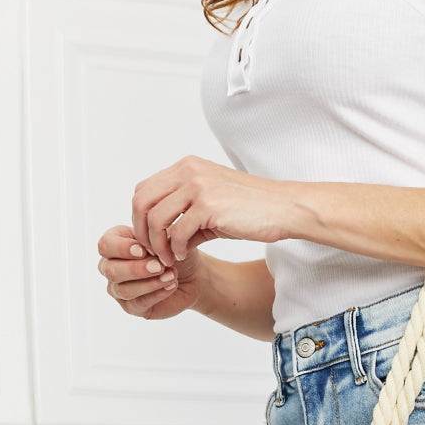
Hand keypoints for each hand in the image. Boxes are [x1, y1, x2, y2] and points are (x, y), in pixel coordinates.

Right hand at [96, 225, 201, 319]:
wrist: (192, 275)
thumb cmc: (172, 252)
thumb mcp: (163, 239)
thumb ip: (151, 239)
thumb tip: (145, 250)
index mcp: (114, 245)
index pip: (105, 246)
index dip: (122, 249)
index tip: (144, 250)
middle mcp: (110, 267)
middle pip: (111, 270)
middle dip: (136, 269)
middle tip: (160, 266)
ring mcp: (118, 289)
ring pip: (124, 290)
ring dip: (150, 283)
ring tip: (171, 275)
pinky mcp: (132, 307)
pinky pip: (139, 303)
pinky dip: (157, 293)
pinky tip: (171, 285)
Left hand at [130, 156, 288, 266]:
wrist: (283, 208)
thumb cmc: (252, 209)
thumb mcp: (213, 204)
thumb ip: (186, 214)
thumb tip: (165, 238)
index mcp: (187, 167)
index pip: (145, 189)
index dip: (141, 216)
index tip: (152, 237)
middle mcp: (188, 172)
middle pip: (142, 201)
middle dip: (142, 231)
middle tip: (153, 251)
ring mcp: (197, 187)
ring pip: (156, 218)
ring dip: (158, 244)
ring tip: (168, 258)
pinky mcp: (208, 206)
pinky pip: (177, 232)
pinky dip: (175, 249)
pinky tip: (183, 256)